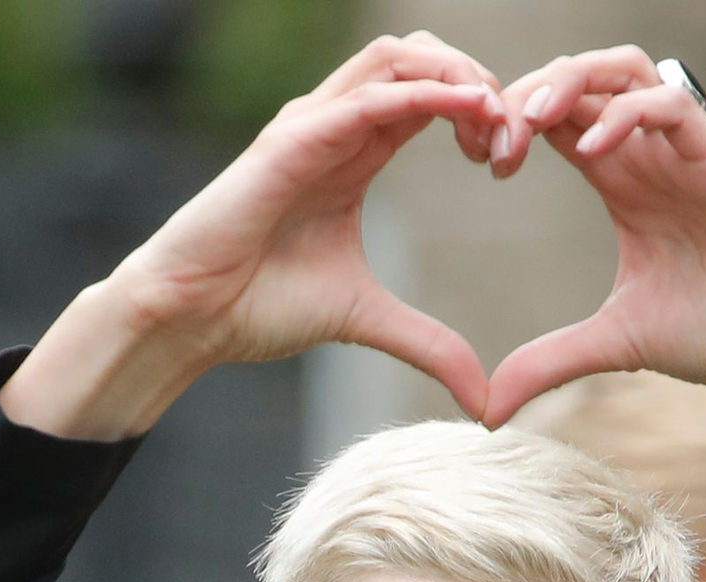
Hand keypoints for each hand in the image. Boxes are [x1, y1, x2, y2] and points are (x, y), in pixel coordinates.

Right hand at [117, 32, 503, 416]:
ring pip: (399, 56)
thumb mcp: (369, 322)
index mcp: (356, 153)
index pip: (432, 96)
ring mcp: (312, 125)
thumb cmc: (261, 306)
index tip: (507, 164)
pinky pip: (367, 96)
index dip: (482, 115)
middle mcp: (337, 126)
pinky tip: (467, 115)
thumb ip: (430, 347)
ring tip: (496, 123)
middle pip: (424, 57)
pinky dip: (424, 94)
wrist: (194, 316)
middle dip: (483, 85)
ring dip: (460, 77)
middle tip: (511, 144)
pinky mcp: (290, 139)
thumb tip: (482, 400)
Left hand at [482, 46, 705, 447]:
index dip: (511, 123)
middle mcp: (650, 157)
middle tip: (490, 140)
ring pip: (626, 70)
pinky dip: (626, 113)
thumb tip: (488, 411)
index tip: (482, 160)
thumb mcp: (610, 346)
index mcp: (620, 183)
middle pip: (581, 79)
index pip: (557, 120)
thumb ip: (547, 363)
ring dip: (570, 81)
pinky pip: (674, 105)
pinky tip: (590, 148)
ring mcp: (687, 154)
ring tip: (528, 121)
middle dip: (526, 94)